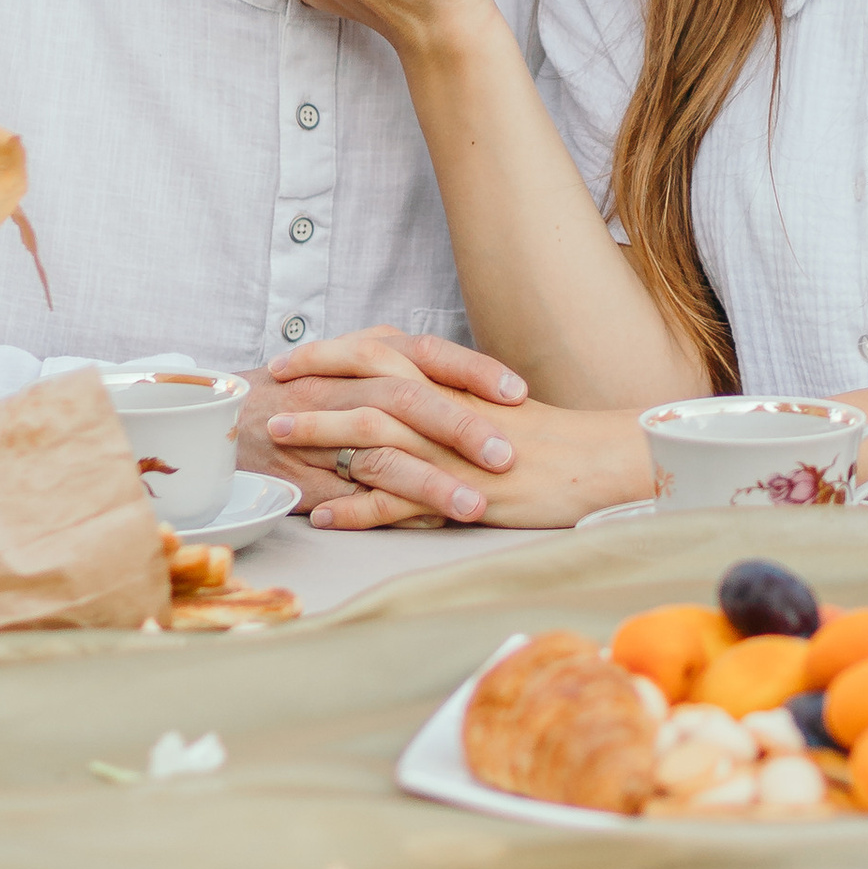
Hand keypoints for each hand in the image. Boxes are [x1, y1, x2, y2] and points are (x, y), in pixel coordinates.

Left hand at [266, 328, 654, 530]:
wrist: (599, 463)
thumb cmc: (551, 441)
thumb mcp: (490, 411)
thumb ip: (445, 406)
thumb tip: (406, 407)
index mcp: (452, 383)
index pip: (380, 353)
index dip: (330, 353)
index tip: (290, 359)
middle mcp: (446, 409)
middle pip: (366, 385)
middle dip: (312, 387)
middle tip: (268, 393)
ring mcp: (451, 451)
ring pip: (375, 436)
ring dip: (322, 439)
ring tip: (280, 445)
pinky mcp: (461, 492)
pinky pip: (399, 500)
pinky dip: (357, 509)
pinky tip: (325, 515)